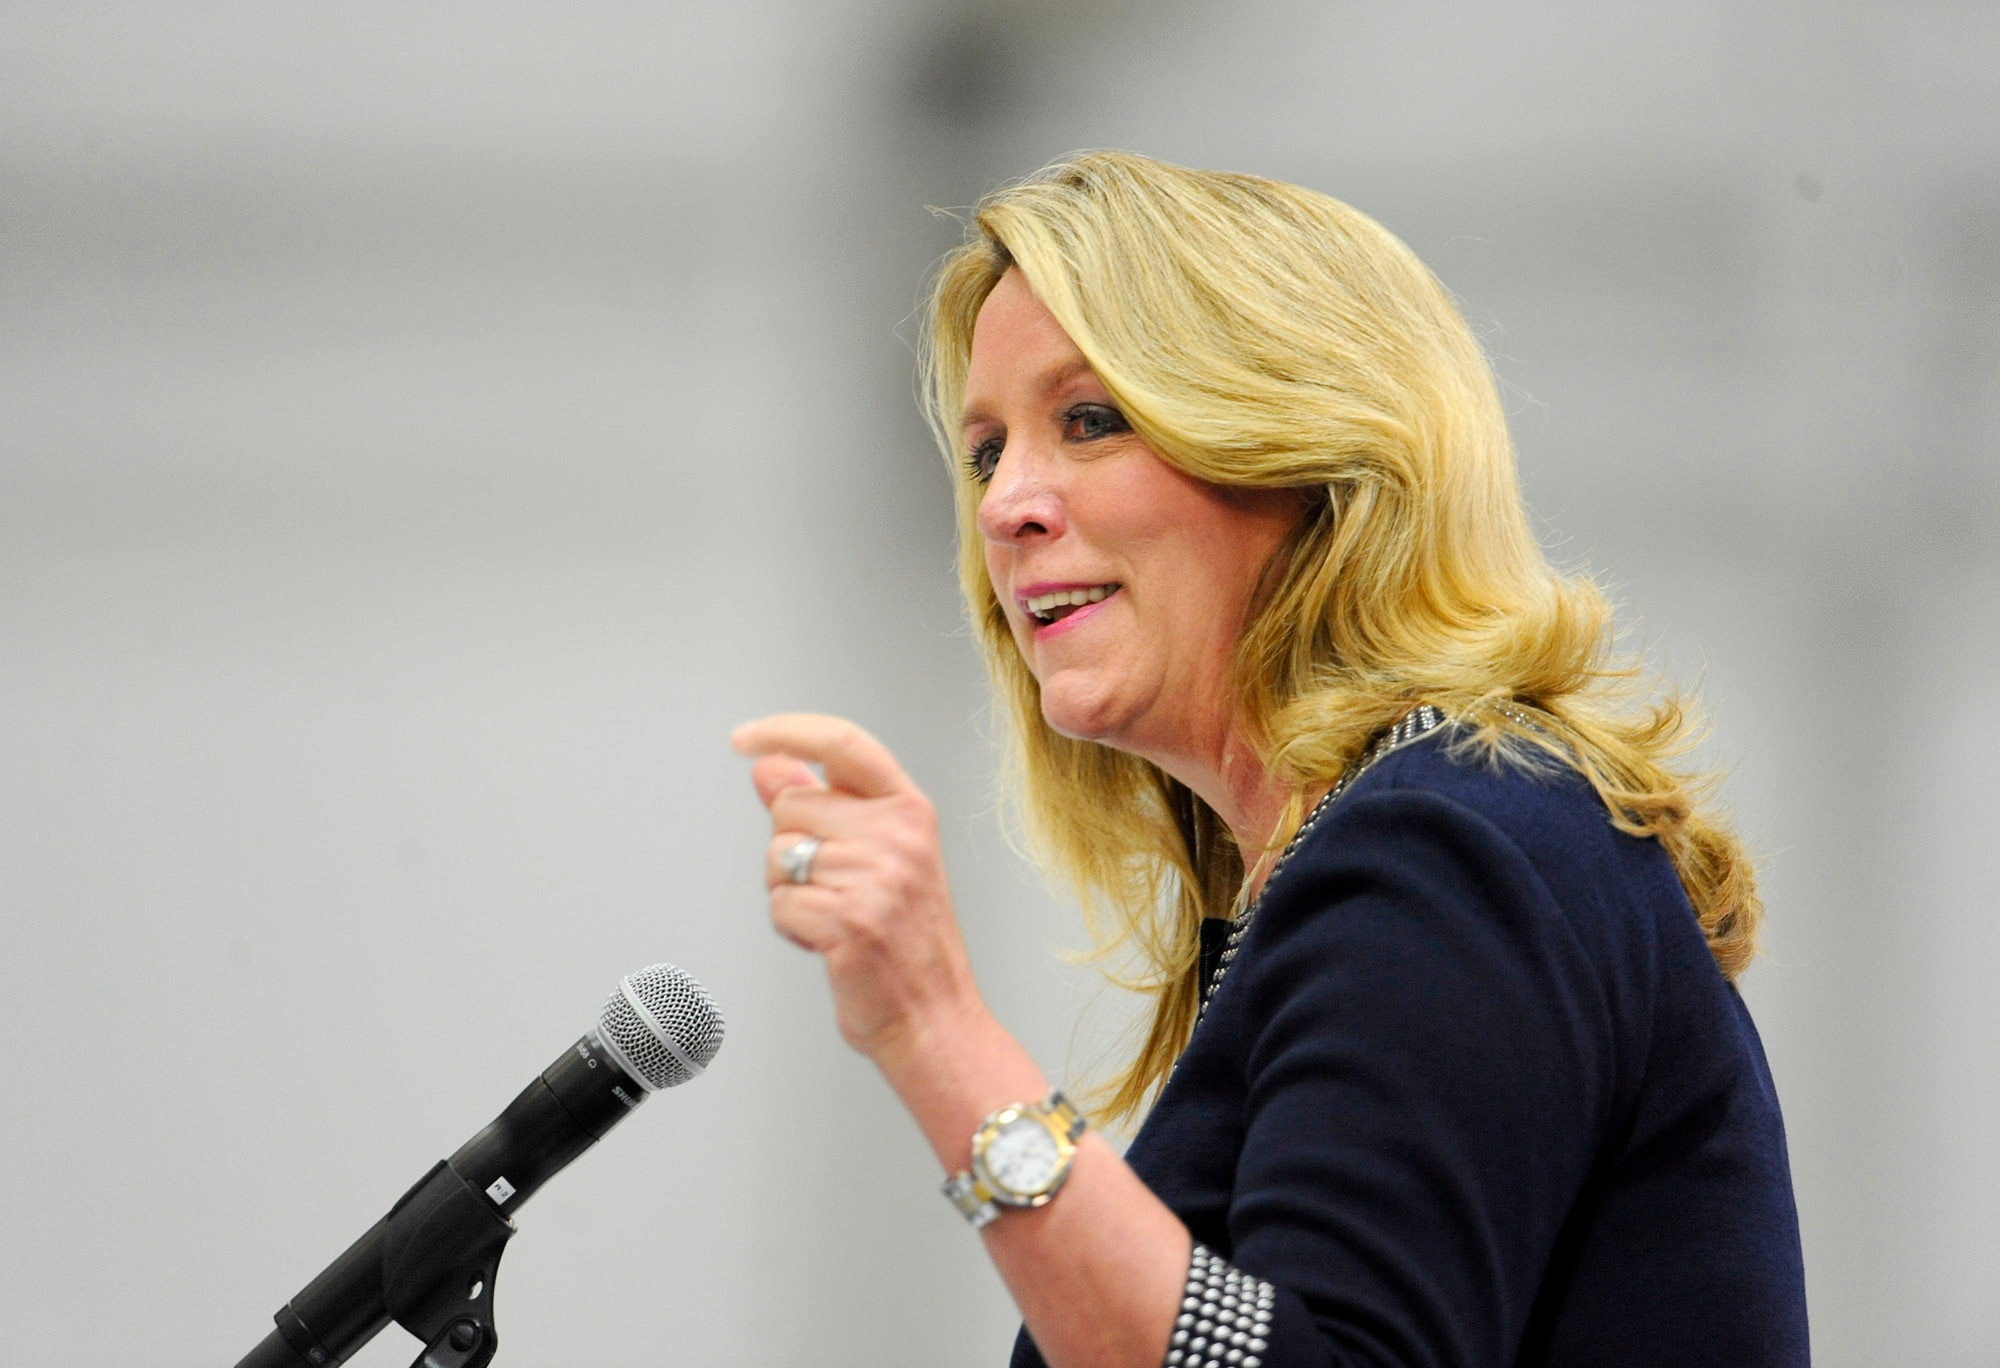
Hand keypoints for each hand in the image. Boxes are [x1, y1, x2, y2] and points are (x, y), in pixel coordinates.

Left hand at [732, 714, 982, 1063]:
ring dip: (790, 892)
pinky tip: (828, 942)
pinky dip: (791, 928)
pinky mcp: (848, 922)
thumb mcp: (877, 856)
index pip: (843, 743)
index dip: (787, 730)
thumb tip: (769, 766)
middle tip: (833, 886)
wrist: (935, 1016)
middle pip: (790, 805)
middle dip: (790, 846)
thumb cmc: (907, 940)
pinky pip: (779, 904)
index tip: (746, 738)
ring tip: (836, 916)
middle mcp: (898, 836)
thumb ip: (821, 804)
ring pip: (777, 857)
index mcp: (910, 810)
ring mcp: (875, 878)